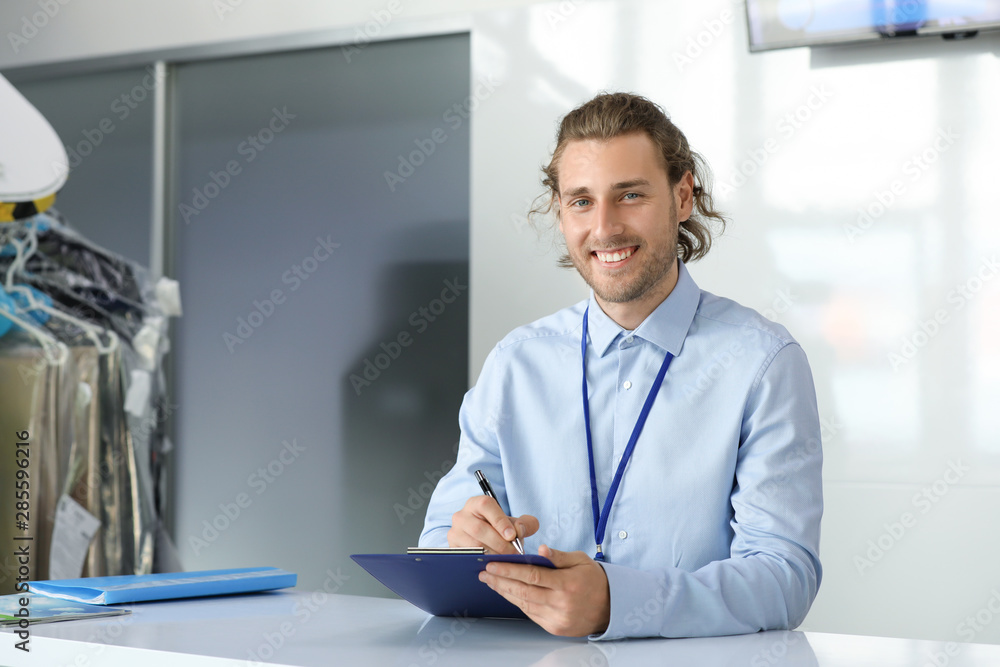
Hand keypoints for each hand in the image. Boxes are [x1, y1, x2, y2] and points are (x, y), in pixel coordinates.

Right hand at [447, 495, 538, 554]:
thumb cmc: (500, 530)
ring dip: (492, 554)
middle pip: (478, 528)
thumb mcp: (515, 524)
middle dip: (499, 543)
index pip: (486, 505)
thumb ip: (526, 524)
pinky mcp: (452, 547)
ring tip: (506, 559)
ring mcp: (455, 532)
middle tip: (513, 553)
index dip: (500, 521)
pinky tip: (494, 564)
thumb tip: (519, 530)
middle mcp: (461, 515)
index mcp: (477, 503)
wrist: (487, 542)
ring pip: (473, 545)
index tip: (512, 535)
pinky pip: (467, 556)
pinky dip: (482, 561)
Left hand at [478, 544, 609, 636]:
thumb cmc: (593, 579)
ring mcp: (557, 618)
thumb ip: (558, 556)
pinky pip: (530, 613)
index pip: (532, 575)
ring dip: (505, 592)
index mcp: (568, 584)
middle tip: (485, 573)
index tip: (493, 564)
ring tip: (491, 582)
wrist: (610, 607)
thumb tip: (540, 548)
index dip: (510, 569)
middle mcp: (562, 603)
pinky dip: (517, 602)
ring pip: (524, 603)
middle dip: (501, 581)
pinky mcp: (554, 627)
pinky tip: (507, 592)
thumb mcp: (580, 560)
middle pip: (524, 591)